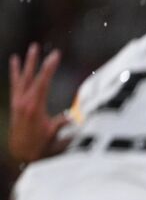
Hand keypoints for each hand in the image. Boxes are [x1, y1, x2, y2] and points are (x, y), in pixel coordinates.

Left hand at [8, 43, 67, 162]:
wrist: (21, 152)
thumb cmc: (40, 145)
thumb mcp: (54, 134)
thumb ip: (63, 122)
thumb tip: (76, 115)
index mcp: (34, 106)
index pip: (43, 82)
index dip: (49, 67)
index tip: (56, 55)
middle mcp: (24, 101)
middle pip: (30, 76)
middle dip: (35, 61)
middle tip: (38, 47)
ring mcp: (18, 101)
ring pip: (21, 78)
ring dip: (25, 63)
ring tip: (29, 50)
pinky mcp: (15, 103)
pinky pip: (15, 84)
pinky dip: (15, 72)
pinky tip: (15, 62)